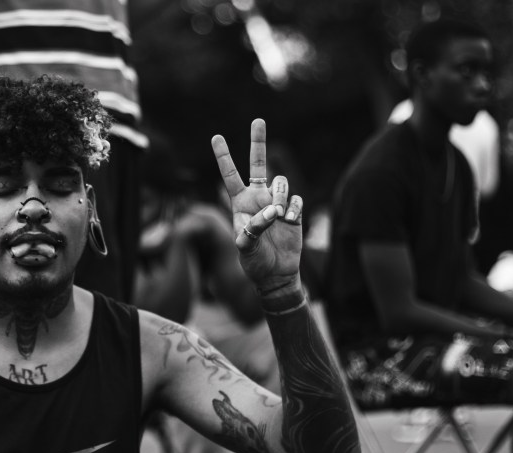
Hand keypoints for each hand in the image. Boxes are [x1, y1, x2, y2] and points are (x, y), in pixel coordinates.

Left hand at [211, 119, 302, 290]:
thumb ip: (255, 227)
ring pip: (281, 183)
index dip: (224, 157)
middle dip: (258, 142)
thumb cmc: (255, 262)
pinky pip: (296, 200)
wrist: (276, 273)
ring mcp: (276, 202)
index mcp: (241, 203)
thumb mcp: (245, 247)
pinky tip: (289, 224)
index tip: (216, 137)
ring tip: (278, 219)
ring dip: (280, 199)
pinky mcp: (293, 210)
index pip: (230, 176)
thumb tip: (272, 210)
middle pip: (258, 164)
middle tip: (257, 120)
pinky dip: (293, 212)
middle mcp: (258, 198)